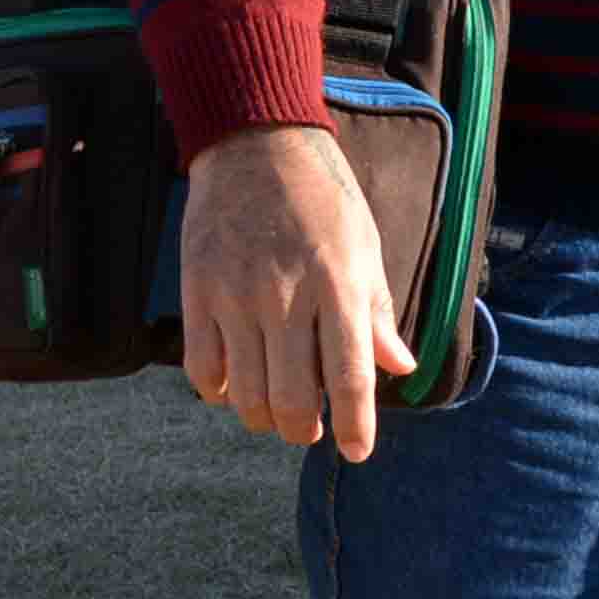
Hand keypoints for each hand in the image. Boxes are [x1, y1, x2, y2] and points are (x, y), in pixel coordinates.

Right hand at [180, 125, 414, 460]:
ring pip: (244, 392)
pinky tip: (232, 387)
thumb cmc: (323, 196)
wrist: (255, 144)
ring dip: (261, 417)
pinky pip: (201, 366)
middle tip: (308, 431)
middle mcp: (286, 296)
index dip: (354, 425)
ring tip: (274, 414)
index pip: (349, 375)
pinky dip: (218, 391)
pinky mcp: (198, 291)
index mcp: (338, 284)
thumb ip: (377, 312)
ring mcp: (236, 296)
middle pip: (290, 397)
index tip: (356, 454)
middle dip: (302, 429)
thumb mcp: (365, 245)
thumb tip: (401, 367)